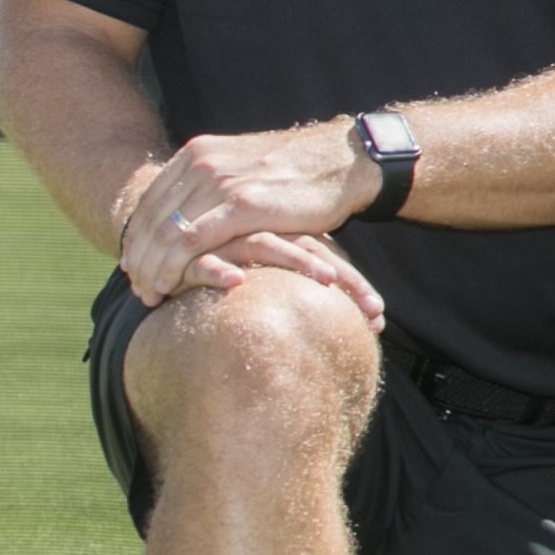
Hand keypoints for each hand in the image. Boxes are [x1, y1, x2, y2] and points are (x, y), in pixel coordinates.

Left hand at [114, 124, 375, 303]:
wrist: (344, 159)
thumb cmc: (300, 172)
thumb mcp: (246, 169)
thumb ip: (216, 184)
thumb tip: (195, 210)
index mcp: (199, 153)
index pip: (151, 199)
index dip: (137, 236)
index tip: (133, 264)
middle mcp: (203, 163)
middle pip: (151, 218)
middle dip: (138, 257)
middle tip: (134, 287)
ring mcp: (222, 182)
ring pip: (165, 232)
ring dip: (150, 267)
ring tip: (147, 294)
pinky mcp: (243, 204)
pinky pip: (191, 240)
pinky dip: (173, 266)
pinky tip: (168, 286)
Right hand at [191, 229, 386, 327]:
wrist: (176, 237)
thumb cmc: (237, 265)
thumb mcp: (281, 275)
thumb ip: (317, 284)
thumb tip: (376, 321)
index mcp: (284, 234)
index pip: (327, 254)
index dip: (352, 282)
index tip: (377, 315)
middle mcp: (259, 233)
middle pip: (307, 247)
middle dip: (341, 275)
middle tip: (367, 307)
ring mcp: (226, 240)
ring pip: (264, 246)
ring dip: (295, 262)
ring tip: (326, 279)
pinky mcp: (189, 255)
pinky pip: (204, 261)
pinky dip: (218, 270)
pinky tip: (236, 282)